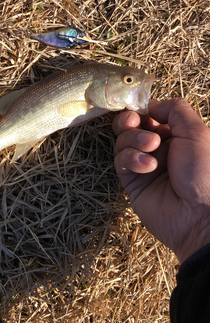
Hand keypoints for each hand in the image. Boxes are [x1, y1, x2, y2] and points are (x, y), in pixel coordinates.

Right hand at [113, 98, 209, 262]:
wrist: (200, 216)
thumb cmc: (205, 172)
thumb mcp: (197, 132)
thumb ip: (175, 110)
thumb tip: (152, 105)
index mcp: (177, 135)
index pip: (150, 115)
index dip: (143, 110)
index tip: (141, 110)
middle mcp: (159, 148)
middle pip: (131, 125)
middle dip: (131, 121)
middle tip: (135, 122)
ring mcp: (144, 165)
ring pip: (123, 141)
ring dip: (134, 139)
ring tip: (152, 149)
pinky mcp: (132, 182)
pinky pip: (121, 161)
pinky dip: (131, 158)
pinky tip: (148, 166)